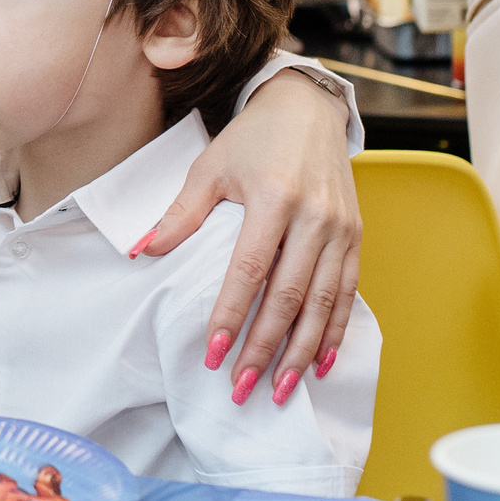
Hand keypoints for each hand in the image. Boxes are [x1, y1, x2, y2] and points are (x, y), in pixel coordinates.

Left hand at [142, 71, 359, 404]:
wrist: (308, 110)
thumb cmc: (253, 140)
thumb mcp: (210, 167)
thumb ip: (181, 213)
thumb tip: (143, 250)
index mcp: (273, 197)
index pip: (250, 269)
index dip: (233, 315)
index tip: (214, 354)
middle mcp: (313, 216)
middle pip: (289, 295)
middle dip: (265, 347)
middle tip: (242, 387)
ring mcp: (340, 228)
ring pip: (323, 302)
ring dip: (301, 352)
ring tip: (279, 390)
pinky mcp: (356, 236)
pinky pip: (348, 292)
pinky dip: (334, 331)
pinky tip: (319, 363)